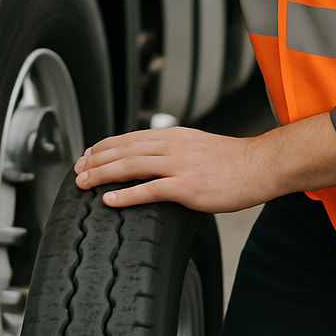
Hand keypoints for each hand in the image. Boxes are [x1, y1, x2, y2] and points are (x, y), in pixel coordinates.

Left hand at [73, 126, 281, 212]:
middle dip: (95, 159)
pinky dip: (125, 195)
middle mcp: (171, 145)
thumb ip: (172, 150)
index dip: (104, 146)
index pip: (129, 137)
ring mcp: (179, 165)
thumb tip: (152, 158)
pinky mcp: (187, 187)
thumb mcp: (196, 146)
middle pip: (123, 149)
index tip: (87, 155)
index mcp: (172, 135)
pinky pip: (150, 189)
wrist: (259, 167)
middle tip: (76, 171)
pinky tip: (108, 200)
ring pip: (130, 166)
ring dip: (102, 174)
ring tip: (83, 183)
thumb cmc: (231, 162)